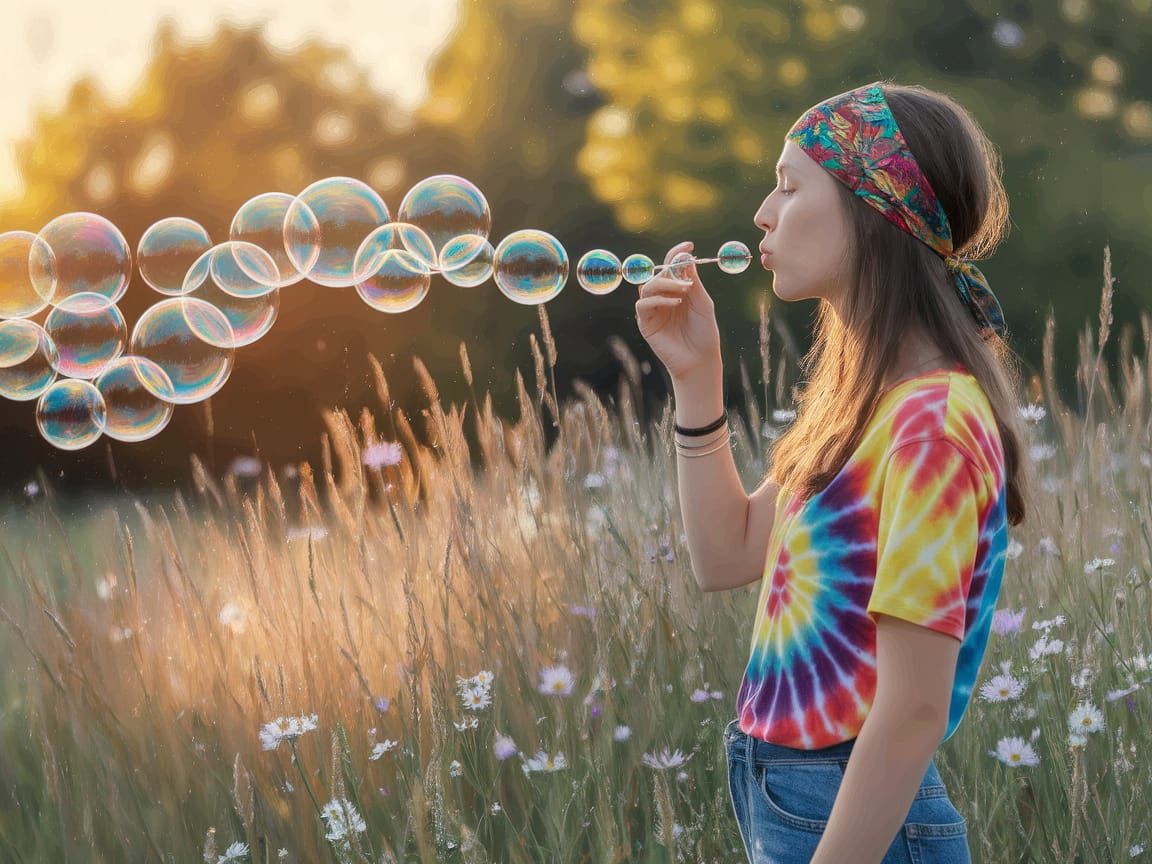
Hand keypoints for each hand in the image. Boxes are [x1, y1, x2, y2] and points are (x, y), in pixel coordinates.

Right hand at [635, 241, 721, 381]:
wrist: (700, 360)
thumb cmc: (705, 333)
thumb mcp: (703, 303)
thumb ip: (694, 282)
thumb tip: (686, 258)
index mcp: (677, 291)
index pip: (671, 267)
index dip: (677, 254)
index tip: (689, 245)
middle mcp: (663, 298)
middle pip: (657, 274)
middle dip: (671, 272)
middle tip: (687, 281)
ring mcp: (653, 311)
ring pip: (647, 286)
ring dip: (664, 284)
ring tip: (684, 291)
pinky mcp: (646, 324)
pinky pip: (643, 304)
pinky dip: (658, 299)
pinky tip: (675, 303)